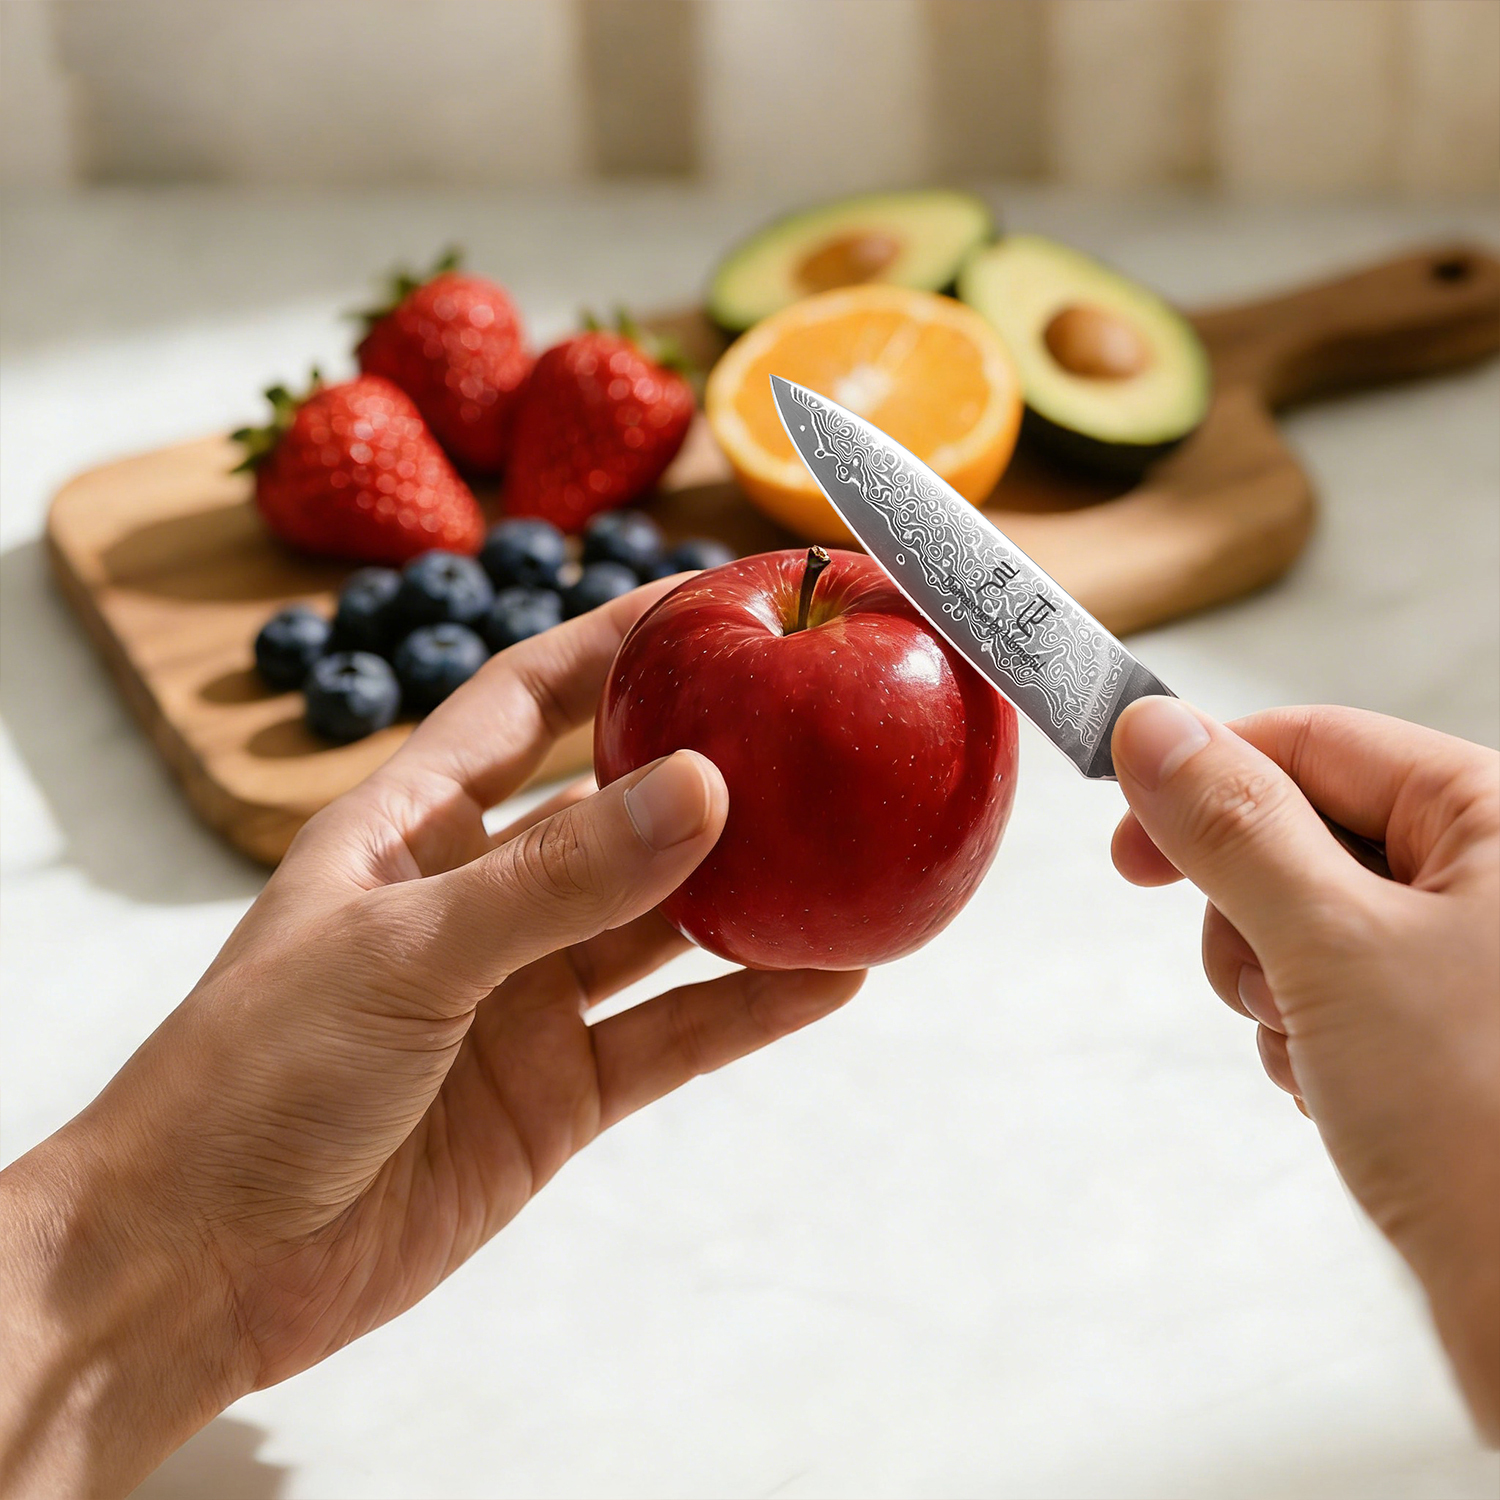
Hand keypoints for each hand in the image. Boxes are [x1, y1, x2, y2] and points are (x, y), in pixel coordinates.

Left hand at [0, 581, 863, 1497]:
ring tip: (850, 850)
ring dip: (750, 895)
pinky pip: (674, 1035)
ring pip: (662, 926)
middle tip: (813, 726)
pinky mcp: (559, 1091)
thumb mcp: (404, 954)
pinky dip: (751, 1009)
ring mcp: (526, 997)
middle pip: (616, 809)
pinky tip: (830, 977)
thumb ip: (557, 877)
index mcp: (415, 827)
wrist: (202, 1269)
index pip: (525, 699)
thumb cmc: (252, 1079)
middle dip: (709, 768)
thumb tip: (701, 788)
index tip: (707, 599)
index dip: (613, 643)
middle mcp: (481, 899)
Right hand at [1109, 698, 1499, 1441]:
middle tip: (1263, 972)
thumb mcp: (1332, 946)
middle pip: (1305, 829)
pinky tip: (1337, 1087)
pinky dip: (1306, 1033)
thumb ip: (1235, 827)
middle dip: (1250, 907)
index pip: (1316, 742)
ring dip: (1275, 982)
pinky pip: (1332, 989)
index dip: (1208, 777)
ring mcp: (1469, 957)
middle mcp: (1491, 878)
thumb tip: (1155, 731)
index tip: (1128, 833)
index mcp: (1498, 819)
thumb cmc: (1494, 1132)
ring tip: (1319, 1049)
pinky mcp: (1447, 1029)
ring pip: (1307, 918)